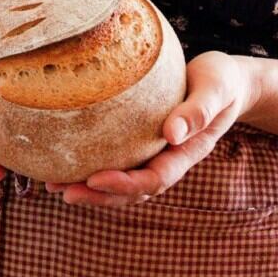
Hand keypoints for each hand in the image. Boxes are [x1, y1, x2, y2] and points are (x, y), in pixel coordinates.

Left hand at [46, 51, 257, 207]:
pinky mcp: (142, 144)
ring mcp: (155, 155)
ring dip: (90, 189)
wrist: (224, 82)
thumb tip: (171, 133)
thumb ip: (198, 109)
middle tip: (63, 192)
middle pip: (133, 190)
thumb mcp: (216, 88)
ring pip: (122, 182)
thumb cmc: (221, 80)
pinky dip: (91, 168)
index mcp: (187, 152)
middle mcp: (168, 159)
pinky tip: (63, 162)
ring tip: (53, 186)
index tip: (95, 179)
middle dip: (99, 196)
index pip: (155, 178)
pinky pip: (117, 162)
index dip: (125, 184)